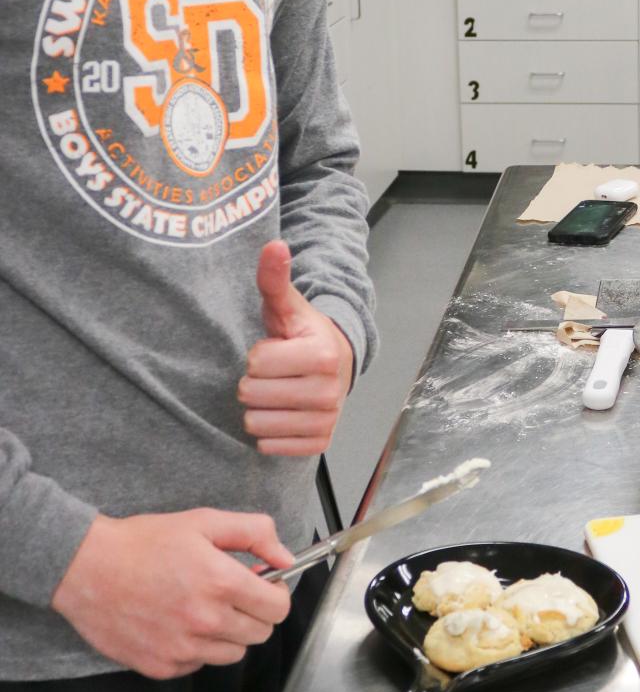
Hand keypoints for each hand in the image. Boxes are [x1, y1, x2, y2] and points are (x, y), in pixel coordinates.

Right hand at [51, 509, 292, 678]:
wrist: (86, 568)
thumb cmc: (143, 543)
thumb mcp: (204, 522)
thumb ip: (254, 534)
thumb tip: (287, 557)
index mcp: (222, 583)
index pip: (278, 608)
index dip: (276, 594)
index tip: (263, 585)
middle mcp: (206, 621)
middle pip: (260, 633)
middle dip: (254, 613)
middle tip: (232, 594)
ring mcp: (182, 649)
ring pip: (232, 653)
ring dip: (227, 633)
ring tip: (203, 608)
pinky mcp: (160, 666)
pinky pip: (198, 664)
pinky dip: (196, 648)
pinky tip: (178, 623)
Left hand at [239, 240, 353, 456]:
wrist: (337, 364)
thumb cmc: (303, 334)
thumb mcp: (287, 307)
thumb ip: (275, 278)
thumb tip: (274, 245)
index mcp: (321, 355)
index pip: (255, 363)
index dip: (257, 354)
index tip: (276, 349)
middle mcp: (328, 392)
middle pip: (252, 395)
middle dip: (255, 382)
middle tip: (275, 372)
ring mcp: (326, 420)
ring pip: (256, 424)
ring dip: (259, 408)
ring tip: (277, 391)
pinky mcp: (320, 443)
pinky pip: (269, 446)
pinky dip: (269, 432)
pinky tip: (282, 413)